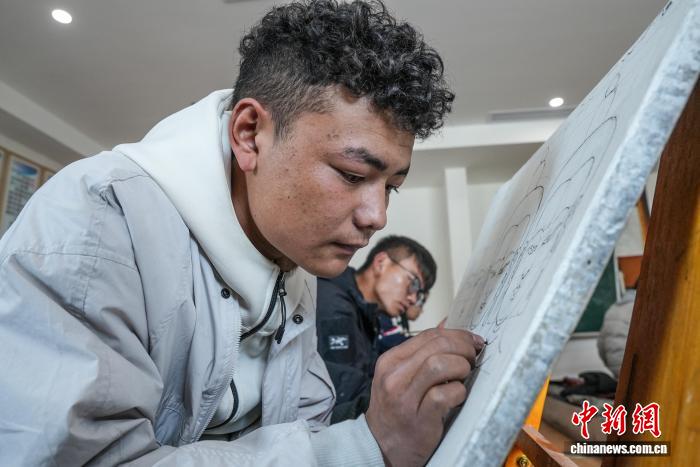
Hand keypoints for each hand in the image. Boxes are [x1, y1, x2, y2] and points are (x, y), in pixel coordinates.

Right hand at [365, 328, 484, 466]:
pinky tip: (457, 396)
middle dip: (463, 348)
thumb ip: (421, 356)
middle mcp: (394, 376)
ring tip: (464, 376)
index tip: (472, 341)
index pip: (429, 335)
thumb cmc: (396, 409)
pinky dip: (459, 392)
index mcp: (390, 360)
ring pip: (440, 364)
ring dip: (461, 367)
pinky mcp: (419, 418)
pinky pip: (446, 394)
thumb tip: (449, 331)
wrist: (380, 446)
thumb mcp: (400, 377)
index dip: (457, 335)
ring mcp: (404, 397)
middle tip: (473, 358)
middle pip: (437, 345)